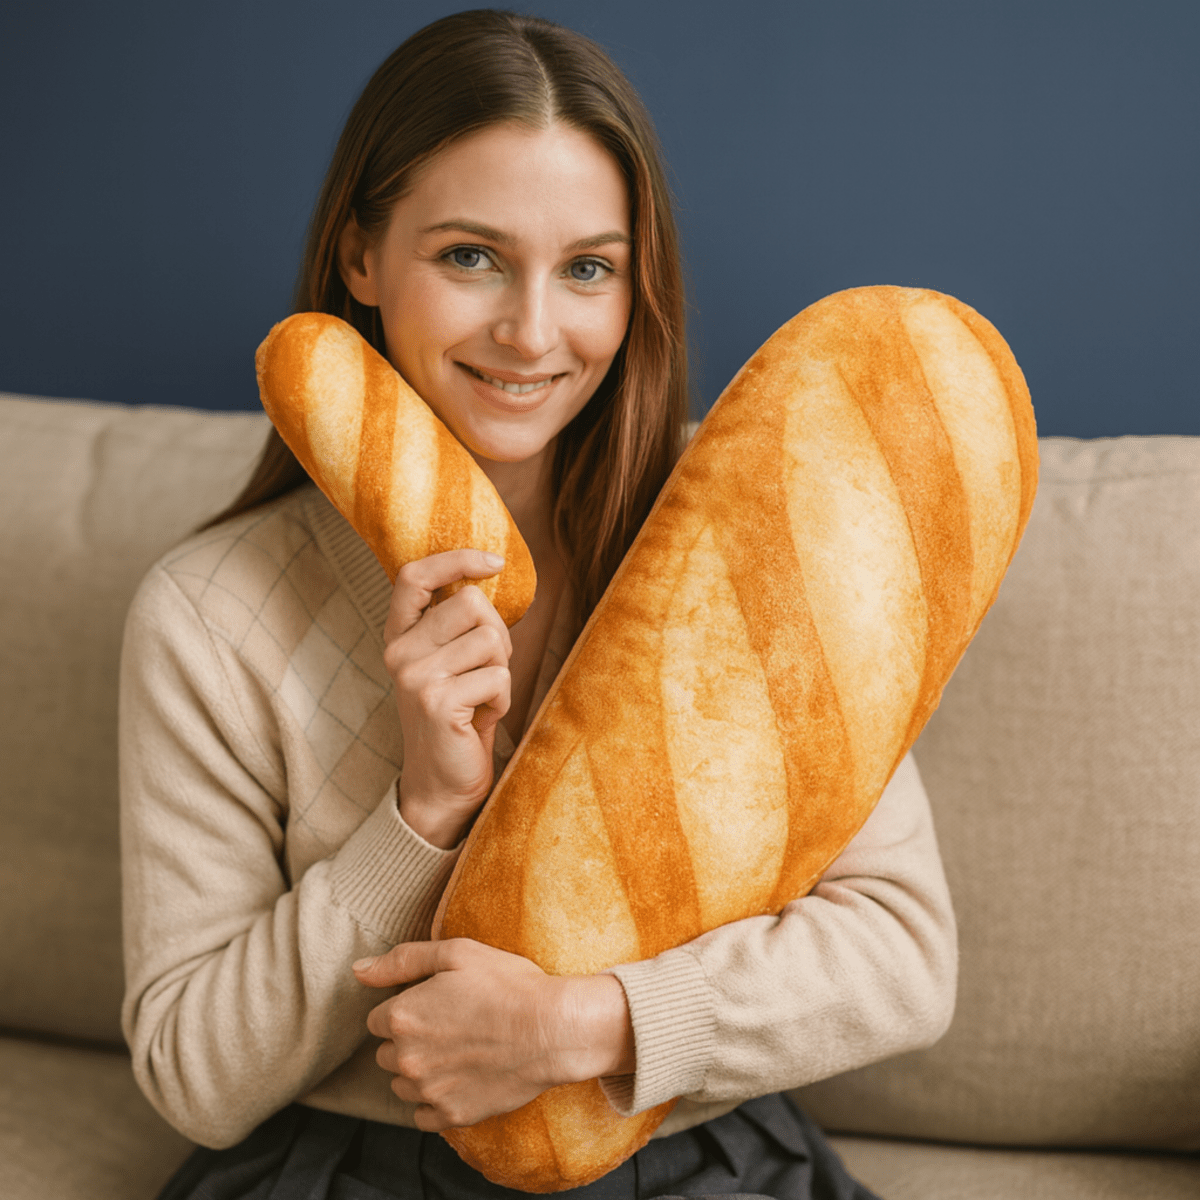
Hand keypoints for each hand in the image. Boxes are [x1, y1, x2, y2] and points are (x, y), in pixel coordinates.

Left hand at [354, 939, 634, 1130]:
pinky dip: (435, 1100)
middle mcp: (407, 1059)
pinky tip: (461, 1078)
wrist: (552, 1028)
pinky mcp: (452, 1115)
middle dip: (410, 1041)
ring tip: (457, 1051)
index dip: (406, 1008)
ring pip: (402, 1085)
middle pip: (387, 1054)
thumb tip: (358, 970)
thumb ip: (401, 961)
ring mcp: (429, 1091)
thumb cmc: (507, 984)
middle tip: (450, 1025)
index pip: (377, 1020)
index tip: (434, 1004)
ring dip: (420, 1071)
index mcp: (402, 1016)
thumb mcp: (456, 953)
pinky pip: (423, 1115)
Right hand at [383, 550, 511, 847]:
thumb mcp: (450, 661)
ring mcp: (415, 676)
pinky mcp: (437, 702)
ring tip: (482, 696)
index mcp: (400, 635)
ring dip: (502, 669)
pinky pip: (498, 677)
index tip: (494, 562)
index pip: (414, 576)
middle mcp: (399, 651)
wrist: (441, 783)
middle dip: (497, 633)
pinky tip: (483, 717)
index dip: (456, 559)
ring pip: (491, 639)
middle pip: (472, 603)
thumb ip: (459, 622)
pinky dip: (503, 699)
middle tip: (488, 669)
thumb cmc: (459, 714)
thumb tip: (492, 569)